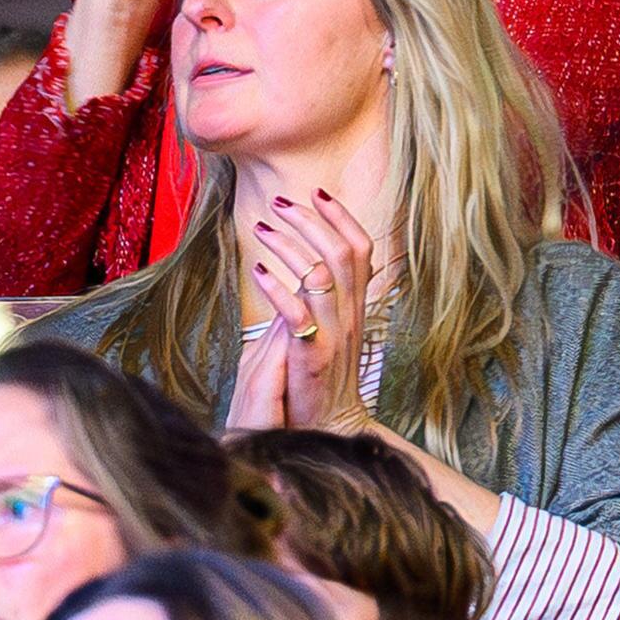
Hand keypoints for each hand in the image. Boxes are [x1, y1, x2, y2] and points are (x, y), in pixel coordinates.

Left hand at [245, 188, 380, 433]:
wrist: (329, 428)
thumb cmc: (321, 379)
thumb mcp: (330, 331)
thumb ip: (323, 299)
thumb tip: (307, 266)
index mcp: (357, 306)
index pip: (362, 250)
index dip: (342, 217)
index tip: (318, 192)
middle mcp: (352, 315)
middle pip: (344, 252)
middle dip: (313, 220)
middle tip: (281, 202)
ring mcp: (336, 334)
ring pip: (323, 273)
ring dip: (291, 246)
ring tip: (262, 229)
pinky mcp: (315, 355)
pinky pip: (299, 313)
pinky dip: (278, 288)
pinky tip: (257, 272)